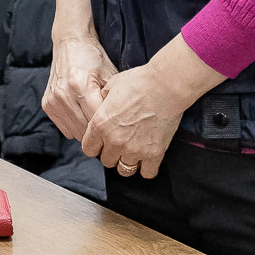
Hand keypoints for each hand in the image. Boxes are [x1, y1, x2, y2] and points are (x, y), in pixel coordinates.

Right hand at [43, 0, 115, 141]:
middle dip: (99, 130)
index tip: (118, 127)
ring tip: (95, 118)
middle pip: (86, 130)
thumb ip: (112, 100)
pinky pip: (65, 129)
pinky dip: (76, 126)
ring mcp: (53, 101)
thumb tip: (118, 125)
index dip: (110, 126)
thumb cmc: (93, 58)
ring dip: (87, 130)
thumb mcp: (109, 75)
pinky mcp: (47, 104)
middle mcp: (64, 95)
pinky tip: (82, 114)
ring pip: (76, 133)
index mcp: (80, 86)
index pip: (97, 121)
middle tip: (109, 126)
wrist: (70, 43)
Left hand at [81, 38, 221, 179]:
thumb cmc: (139, 82)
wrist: (165, 85)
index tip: (102, 141)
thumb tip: (100, 105)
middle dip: (111, 153)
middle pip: (106, 161)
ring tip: (133, 152)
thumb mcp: (111, 86)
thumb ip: (102, 101)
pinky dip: (147, 168)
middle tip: (121, 143)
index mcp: (100, 125)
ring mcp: (134, 150)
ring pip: (124, 170)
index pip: (88, 149)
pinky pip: (147, 173)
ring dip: (127, 162)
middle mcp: (114, 141)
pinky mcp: (153, 154)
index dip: (95, 145)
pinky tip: (148, 158)